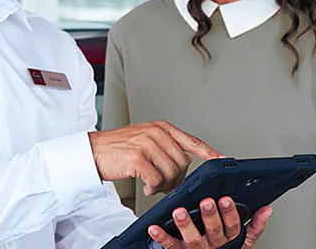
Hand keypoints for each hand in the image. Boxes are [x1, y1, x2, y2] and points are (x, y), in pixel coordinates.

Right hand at [88, 120, 220, 195]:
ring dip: (163, 184)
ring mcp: (147, 144)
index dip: (208, 152)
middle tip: (162, 182)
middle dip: (175, 177)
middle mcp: (156, 133)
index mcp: (161, 127)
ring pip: (171, 173)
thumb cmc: (117, 147)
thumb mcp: (144, 138)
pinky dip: (153, 187)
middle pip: (183, 163)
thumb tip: (182, 165)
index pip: (191, 140)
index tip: (222, 159)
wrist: (93, 150)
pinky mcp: (138, 158)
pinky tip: (146, 185)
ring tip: (151, 183)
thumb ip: (164, 146)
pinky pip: (156, 179)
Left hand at [147, 197, 270, 248]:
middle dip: (210, 216)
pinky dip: (161, 236)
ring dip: (186, 224)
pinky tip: (154, 227)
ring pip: (192, 238)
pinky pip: (170, 246)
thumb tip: (266, 209)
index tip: (226, 198)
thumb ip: (255, 226)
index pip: (232, 226)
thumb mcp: (243, 242)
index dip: (230, 213)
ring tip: (179, 212)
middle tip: (206, 202)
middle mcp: (213, 245)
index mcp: (228, 239)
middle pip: (213, 231)